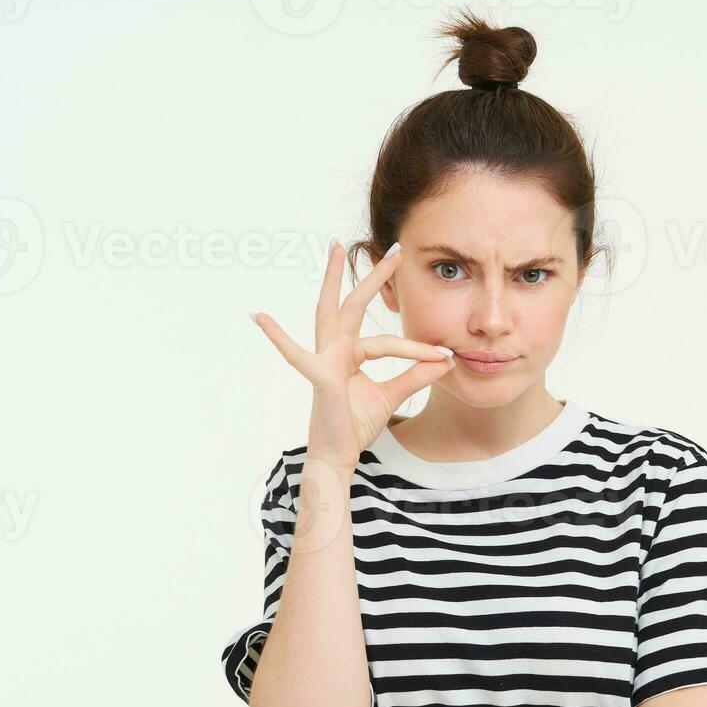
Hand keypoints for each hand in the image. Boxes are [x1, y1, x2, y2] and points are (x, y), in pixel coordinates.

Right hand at [252, 242, 454, 471]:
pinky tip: (260, 317)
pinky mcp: (319, 377)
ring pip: (336, 314)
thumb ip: (415, 376)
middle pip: (354, 305)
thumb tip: (445, 360)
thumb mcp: (392, 396)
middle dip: (374, 277)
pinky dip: (278, 337)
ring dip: (334, 280)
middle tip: (396, 248)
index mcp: (350, 354)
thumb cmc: (355, 426)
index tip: (445, 353)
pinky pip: (297, 355)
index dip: (417, 346)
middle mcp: (335, 350)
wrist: (339, 457)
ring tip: (335, 249)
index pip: (386, 339)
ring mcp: (324, 360)